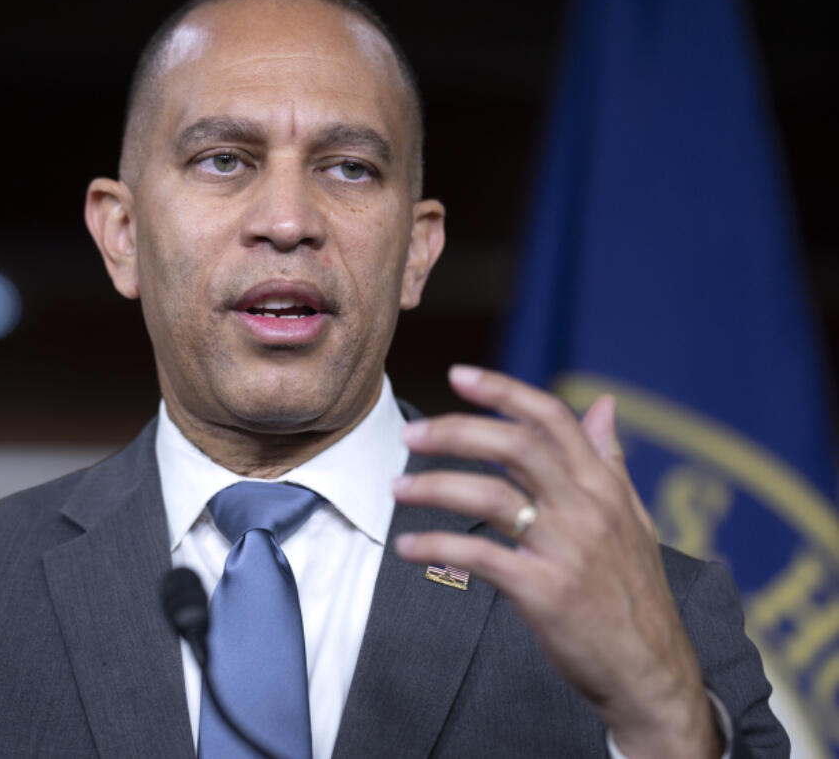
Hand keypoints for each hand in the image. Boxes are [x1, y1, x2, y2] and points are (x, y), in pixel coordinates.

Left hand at [393, 365, 718, 758]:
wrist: (652, 674)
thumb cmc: (634, 594)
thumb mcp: (634, 519)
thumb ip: (610, 460)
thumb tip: (604, 404)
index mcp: (604, 486)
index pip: (552, 418)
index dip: (503, 390)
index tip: (459, 374)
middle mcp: (587, 509)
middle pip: (515, 446)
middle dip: (457, 432)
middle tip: (411, 434)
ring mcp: (566, 550)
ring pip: (492, 496)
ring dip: (436, 487)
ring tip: (397, 488)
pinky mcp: (545, 592)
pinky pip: (481, 557)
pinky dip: (437, 548)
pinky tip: (407, 548)